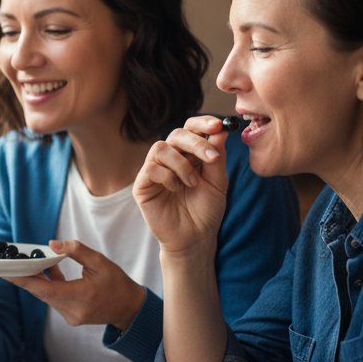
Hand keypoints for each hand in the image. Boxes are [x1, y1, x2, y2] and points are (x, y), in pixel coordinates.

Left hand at [8, 239, 145, 331]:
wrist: (130, 308)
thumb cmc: (117, 283)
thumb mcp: (100, 261)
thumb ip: (76, 251)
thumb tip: (52, 244)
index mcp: (81, 297)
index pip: (45, 289)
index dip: (23, 279)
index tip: (5, 271)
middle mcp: (73, 311)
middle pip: (41, 292)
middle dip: (25, 277)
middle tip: (9, 262)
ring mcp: (71, 316)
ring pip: (46, 296)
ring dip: (37, 280)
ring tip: (26, 262)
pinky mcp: (70, 317)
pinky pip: (53, 299)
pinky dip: (48, 285)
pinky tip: (47, 270)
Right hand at [133, 116, 230, 257]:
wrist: (195, 238)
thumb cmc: (206, 211)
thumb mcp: (218, 181)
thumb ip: (217, 156)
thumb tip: (220, 130)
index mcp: (188, 155)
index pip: (190, 129)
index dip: (202, 123)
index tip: (218, 125)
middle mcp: (170, 159)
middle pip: (176, 134)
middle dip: (196, 143)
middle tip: (212, 159)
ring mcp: (154, 171)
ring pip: (160, 147)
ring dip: (182, 163)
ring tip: (192, 183)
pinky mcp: (142, 185)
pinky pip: (151, 168)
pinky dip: (168, 176)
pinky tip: (176, 189)